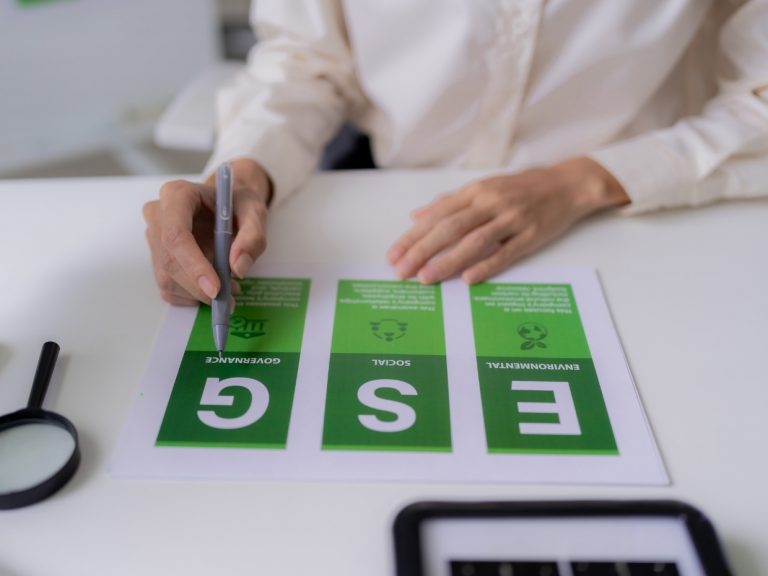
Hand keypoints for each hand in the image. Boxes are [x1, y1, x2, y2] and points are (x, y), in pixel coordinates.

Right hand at [143, 158, 271, 305]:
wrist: (228, 204)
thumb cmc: (238, 204)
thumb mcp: (256, 212)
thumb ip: (253, 237)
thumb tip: (238, 268)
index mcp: (177, 195)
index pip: (176, 235)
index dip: (193, 266)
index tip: (216, 289)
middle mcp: (158, 215)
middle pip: (169, 261)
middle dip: (199, 287)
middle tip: (230, 297)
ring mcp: (154, 237)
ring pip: (166, 279)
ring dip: (198, 293)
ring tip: (229, 287)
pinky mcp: (156, 258)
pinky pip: (167, 288)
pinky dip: (191, 296)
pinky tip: (212, 287)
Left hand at [387, 157, 628, 283]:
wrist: (567, 184)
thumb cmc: (521, 188)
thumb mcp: (482, 188)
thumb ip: (449, 202)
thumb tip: (416, 215)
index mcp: (475, 191)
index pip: (436, 215)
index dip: (412, 236)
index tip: (393, 256)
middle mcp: (490, 202)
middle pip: (449, 228)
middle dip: (422, 250)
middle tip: (401, 272)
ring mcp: (511, 218)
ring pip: (474, 240)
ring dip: (447, 260)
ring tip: (425, 279)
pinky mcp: (531, 235)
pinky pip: (506, 251)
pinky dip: (486, 264)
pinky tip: (468, 278)